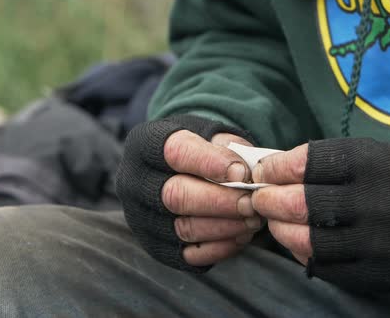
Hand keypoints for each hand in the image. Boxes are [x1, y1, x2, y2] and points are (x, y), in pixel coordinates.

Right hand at [117, 115, 260, 271]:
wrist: (186, 170)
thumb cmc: (205, 148)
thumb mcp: (215, 134)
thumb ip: (229, 148)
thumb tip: (247, 174)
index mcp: (146, 144)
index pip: (175, 152)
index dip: (211, 163)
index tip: (243, 172)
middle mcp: (135, 182)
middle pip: (175, 196)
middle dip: (221, 201)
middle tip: (252, 201)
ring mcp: (142, 218)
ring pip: (184, 228)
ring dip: (225, 226)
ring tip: (254, 218)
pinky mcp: (157, 247)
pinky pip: (190, 255)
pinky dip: (221, 247)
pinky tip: (242, 234)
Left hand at [251, 138, 389, 290]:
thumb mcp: (382, 153)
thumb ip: (335, 162)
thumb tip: (283, 168)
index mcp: (374, 164)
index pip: (308, 163)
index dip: (276, 168)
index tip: (263, 171)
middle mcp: (374, 203)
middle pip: (302, 204)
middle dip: (269, 200)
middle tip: (259, 198)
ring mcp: (378, 243)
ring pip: (309, 240)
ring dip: (281, 230)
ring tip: (274, 221)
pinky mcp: (380, 272)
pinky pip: (327, 268)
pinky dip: (305, 255)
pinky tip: (299, 244)